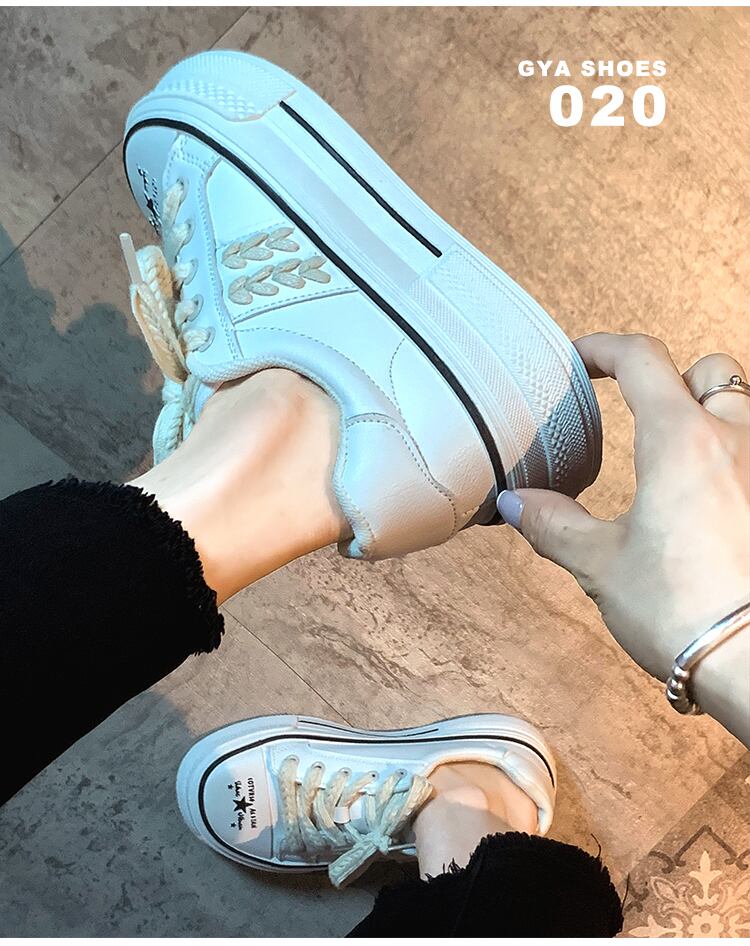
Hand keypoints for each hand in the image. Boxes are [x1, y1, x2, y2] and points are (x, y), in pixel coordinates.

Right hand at [498, 333, 748, 736]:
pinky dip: (733, 462)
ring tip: (681, 457)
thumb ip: (553, 524)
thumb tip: (514, 504)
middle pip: (713, 371)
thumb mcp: (600, 565)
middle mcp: (735, 442)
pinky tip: (714, 502)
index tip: (582, 358)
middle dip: (676, 380)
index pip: (641, 360)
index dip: (605, 348)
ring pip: (746, 410)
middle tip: (644, 412)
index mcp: (680, 440)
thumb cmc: (683, 610)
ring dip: (714, 417)